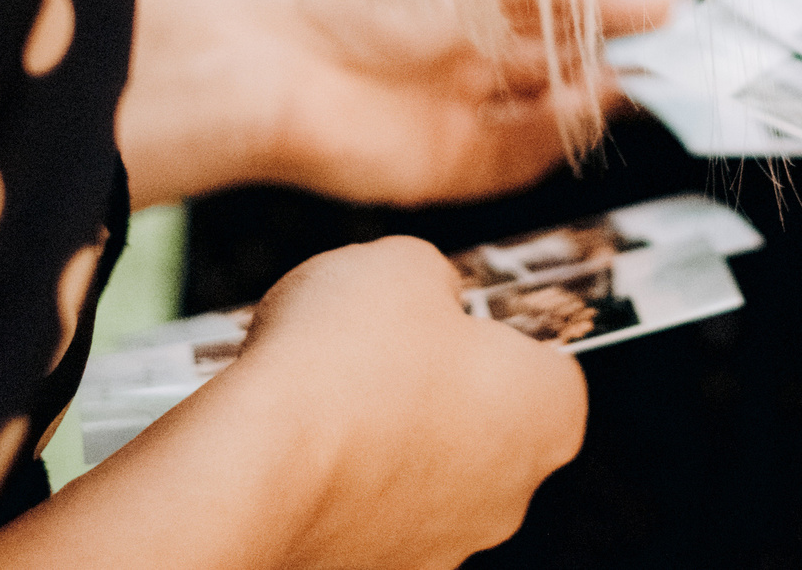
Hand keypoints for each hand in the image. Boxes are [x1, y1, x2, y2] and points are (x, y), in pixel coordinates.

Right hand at [0, 237, 582, 569]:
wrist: (249, 463)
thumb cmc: (339, 357)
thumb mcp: (394, 260)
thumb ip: (418, 275)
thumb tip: (404, 291)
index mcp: (552, 411)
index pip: (541, 349)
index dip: (476, 312)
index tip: (421, 295)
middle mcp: (508, 495)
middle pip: (469, 415)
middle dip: (412, 375)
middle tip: (344, 333)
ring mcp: (432, 552)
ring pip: (399, 468)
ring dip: (353, 429)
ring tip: (285, 379)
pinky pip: (335, 514)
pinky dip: (304, 479)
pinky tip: (256, 437)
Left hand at [119, 0, 676, 206]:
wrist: (269, 60)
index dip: (615, 5)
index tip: (673, 8)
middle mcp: (463, 49)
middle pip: (559, 58)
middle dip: (617, 53)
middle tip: (676, 51)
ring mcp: (457, 111)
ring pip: (548, 111)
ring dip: (594, 95)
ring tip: (639, 75)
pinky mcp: (449, 168)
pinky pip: (521, 156)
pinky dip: (560, 136)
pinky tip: (589, 106)